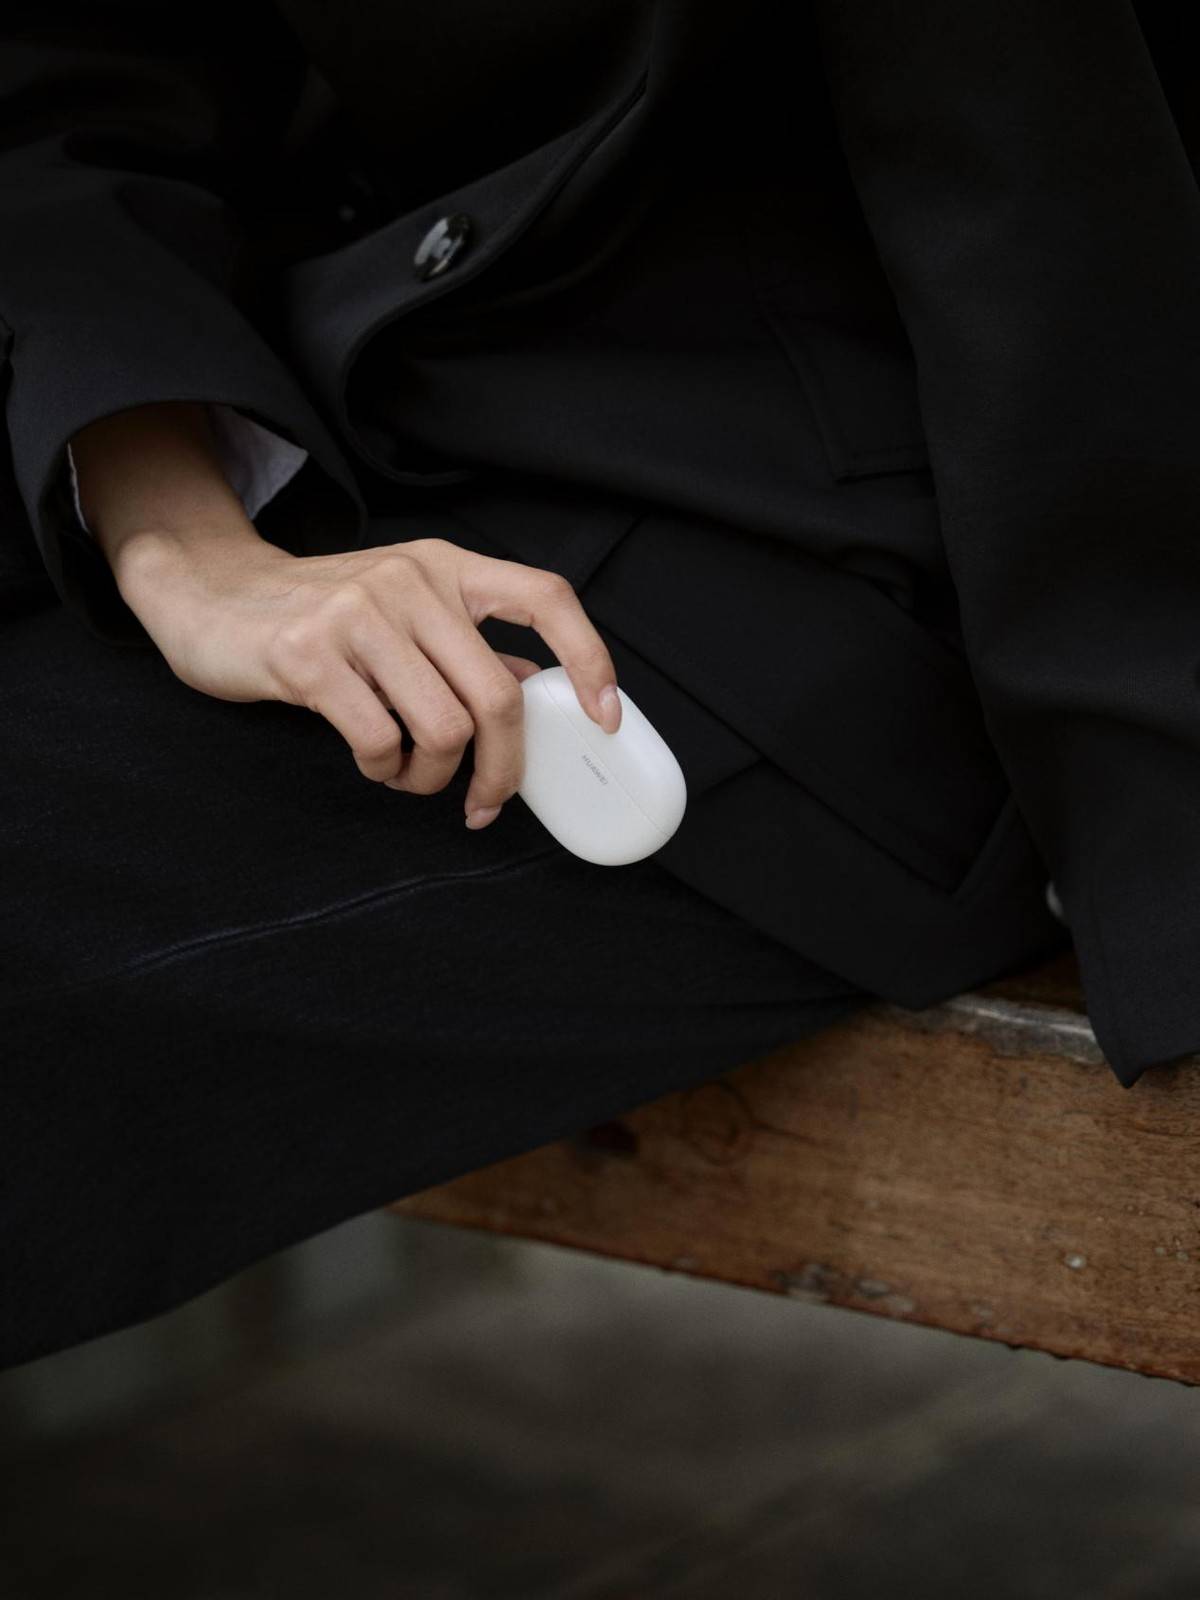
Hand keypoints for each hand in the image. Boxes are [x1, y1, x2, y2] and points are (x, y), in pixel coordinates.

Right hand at [119, 530, 622, 827]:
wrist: (211, 595)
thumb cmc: (319, 613)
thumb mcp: (402, 611)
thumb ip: (464, 648)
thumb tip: (531, 693)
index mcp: (446, 568)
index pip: (545, 599)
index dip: (589, 660)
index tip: (604, 718)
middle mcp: (411, 582)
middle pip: (497, 697)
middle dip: (503, 770)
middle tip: (484, 801)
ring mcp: (359, 616)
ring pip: (444, 729)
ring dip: (434, 777)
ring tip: (408, 773)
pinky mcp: (309, 656)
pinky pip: (380, 742)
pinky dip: (385, 771)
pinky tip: (373, 762)